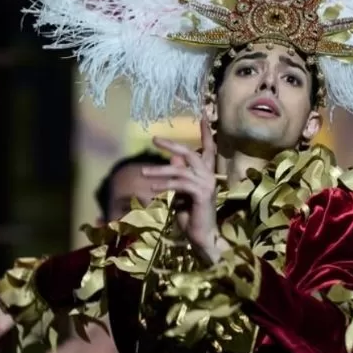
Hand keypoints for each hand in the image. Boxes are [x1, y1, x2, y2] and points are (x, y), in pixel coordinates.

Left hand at [143, 118, 228, 262]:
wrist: (202, 236)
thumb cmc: (191, 215)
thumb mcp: (182, 192)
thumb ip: (179, 175)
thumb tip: (173, 159)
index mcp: (207, 173)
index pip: (209, 148)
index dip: (206, 133)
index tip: (204, 116)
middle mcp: (210, 176)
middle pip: (191, 153)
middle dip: (172, 145)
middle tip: (154, 139)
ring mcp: (207, 185)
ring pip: (180, 171)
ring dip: (159, 171)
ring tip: (143, 172)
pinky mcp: (202, 195)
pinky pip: (180, 185)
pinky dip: (165, 185)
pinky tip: (153, 188)